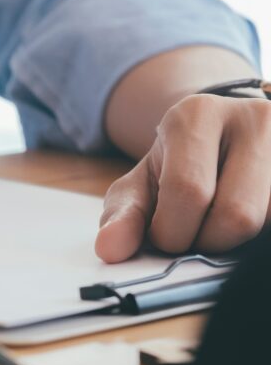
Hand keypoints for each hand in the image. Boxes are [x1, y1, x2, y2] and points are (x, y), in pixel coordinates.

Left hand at [96, 93, 270, 262]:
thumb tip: (110, 248)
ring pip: (270, 222)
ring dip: (243, 243)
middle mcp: (254, 118)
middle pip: (238, 214)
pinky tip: (249, 224)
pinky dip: (261, 235)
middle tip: (197, 234)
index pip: (189, 191)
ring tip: (223, 224)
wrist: (224, 133)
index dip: (172, 233)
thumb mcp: (140, 185)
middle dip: (210, 242)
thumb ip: (122, 216)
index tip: (165, 237)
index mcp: (196, 115)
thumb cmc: (177, 166)